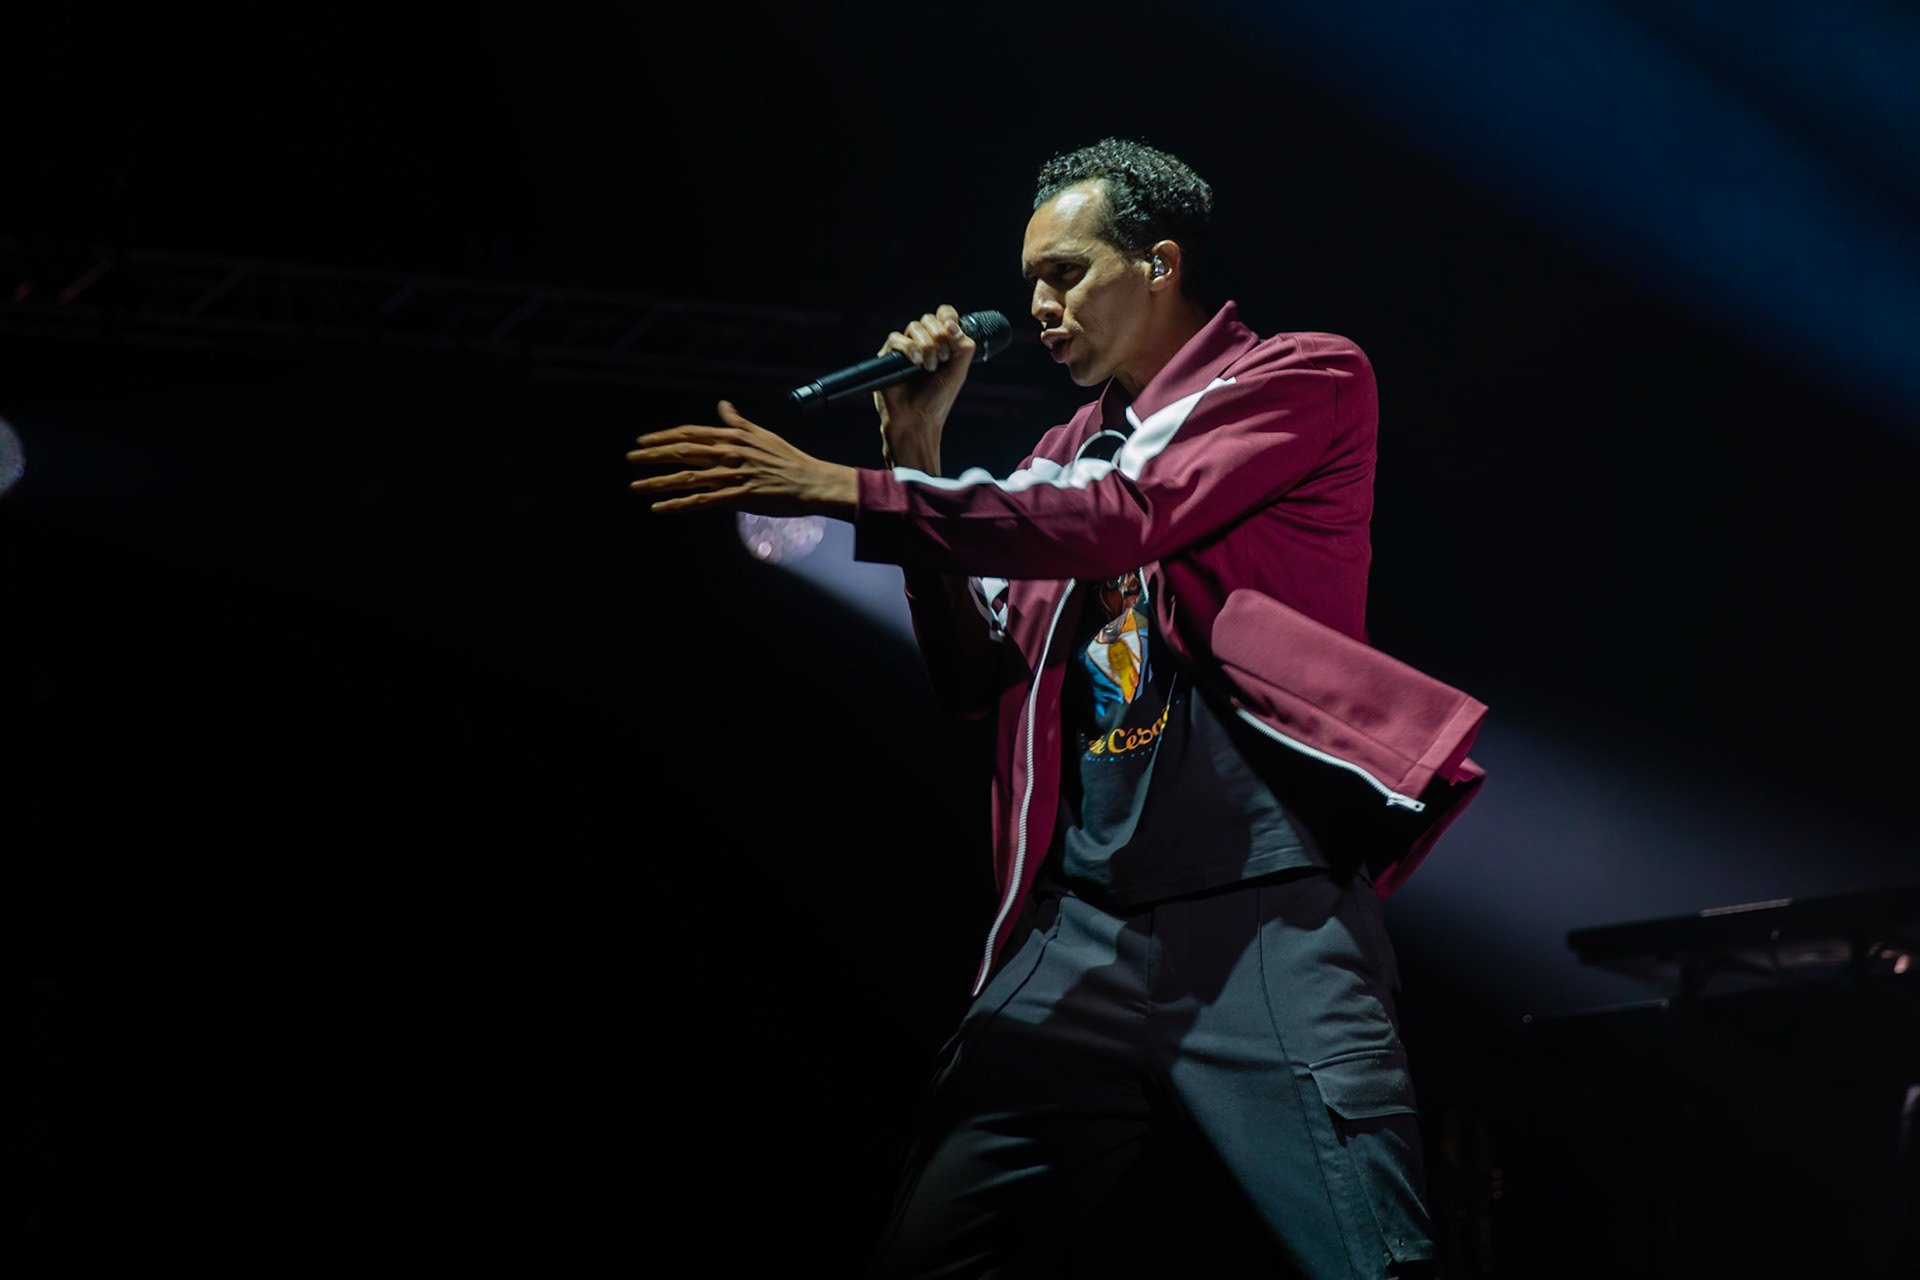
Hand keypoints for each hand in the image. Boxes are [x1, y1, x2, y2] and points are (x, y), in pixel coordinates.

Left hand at [628, 401, 856, 516]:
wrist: (811, 482)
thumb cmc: (789, 459)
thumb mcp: (762, 434)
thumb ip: (737, 422)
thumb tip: (722, 405)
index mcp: (732, 437)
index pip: (690, 433)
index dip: (663, 437)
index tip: (643, 442)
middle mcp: (728, 453)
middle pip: (682, 452)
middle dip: (652, 456)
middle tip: (630, 460)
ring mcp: (731, 475)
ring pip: (687, 477)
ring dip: (658, 481)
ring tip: (635, 485)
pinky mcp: (736, 497)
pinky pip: (701, 501)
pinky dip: (678, 504)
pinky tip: (659, 508)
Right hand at [875, 305, 974, 473]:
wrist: (917, 420)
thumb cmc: (937, 401)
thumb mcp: (959, 372)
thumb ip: (964, 346)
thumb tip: (951, 324)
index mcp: (942, 344)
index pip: (944, 315)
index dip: (948, 316)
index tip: (953, 329)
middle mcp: (924, 343)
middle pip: (929, 319)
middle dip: (939, 337)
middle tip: (942, 360)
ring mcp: (906, 349)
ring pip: (914, 327)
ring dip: (926, 345)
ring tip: (929, 368)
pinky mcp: (889, 357)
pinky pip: (896, 338)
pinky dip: (909, 347)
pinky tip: (916, 363)